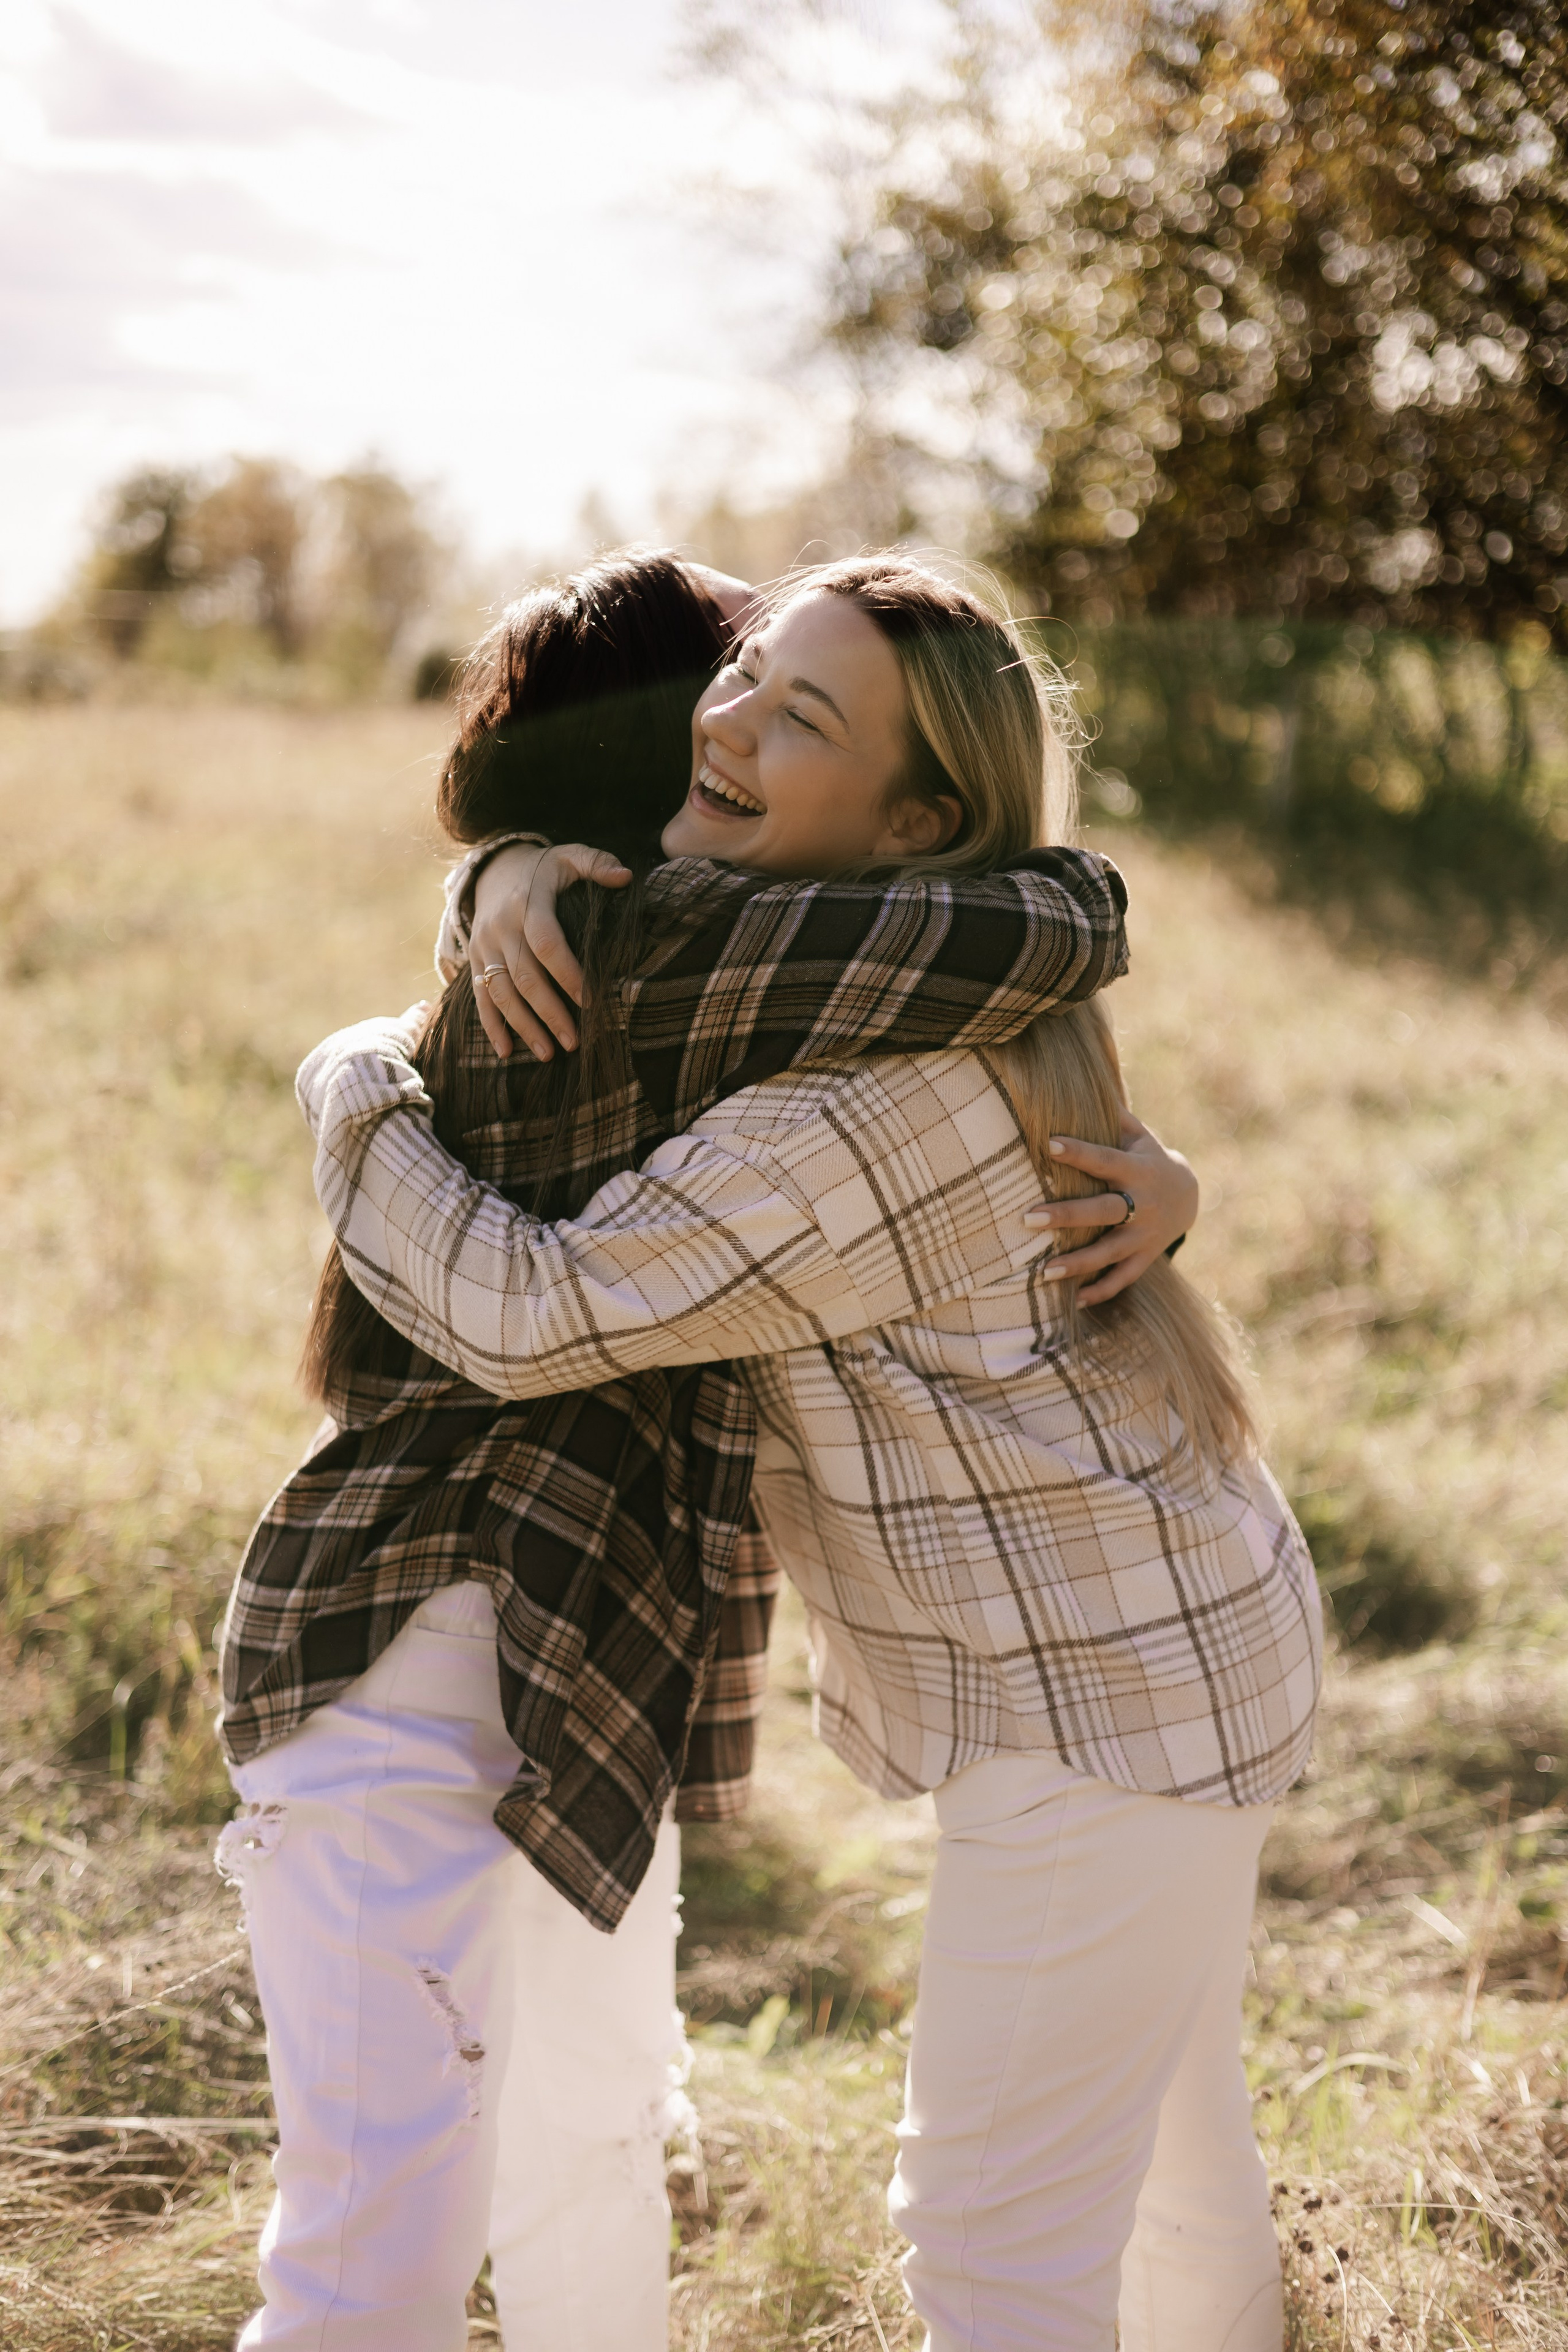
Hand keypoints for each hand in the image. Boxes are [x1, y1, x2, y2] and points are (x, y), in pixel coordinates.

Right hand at [468, 842, 631, 1060]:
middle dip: (550, 1013)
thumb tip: (626, 876)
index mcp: (528, 902)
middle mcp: (501, 927)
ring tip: (549, 1054)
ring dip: (524, 1026)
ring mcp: (484, 945)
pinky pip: (480, 996)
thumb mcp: (569, 856)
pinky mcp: (473, 959)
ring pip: (501, 992)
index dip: (568, 974)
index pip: (547, 943)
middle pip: (525, 977)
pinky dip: (491, 1026)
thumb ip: (597, 863)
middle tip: (575, 1042)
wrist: (494, 869)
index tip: (591, 1002)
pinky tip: (507, 1052)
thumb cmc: (544, 869)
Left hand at [1023, 1110, 1198, 1305]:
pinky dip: (1102, 1291)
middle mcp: (1142, 1204)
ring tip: (1044, 1271)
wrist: (1190, 1195)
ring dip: (1078, 1263)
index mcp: (1138, 1169)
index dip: (1078, 1152)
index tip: (1048, 1143)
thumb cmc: (1147, 1158)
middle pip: (1103, 1211)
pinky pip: (1124, 1278)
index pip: (1105, 1159)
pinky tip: (1076, 1301)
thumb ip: (1112, 1117)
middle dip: (1065, 1216)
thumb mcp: (1138, 1136)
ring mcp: (1145, 1235)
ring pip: (1110, 1252)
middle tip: (1027, 1218)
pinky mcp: (1146, 1257)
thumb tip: (1080, 1081)